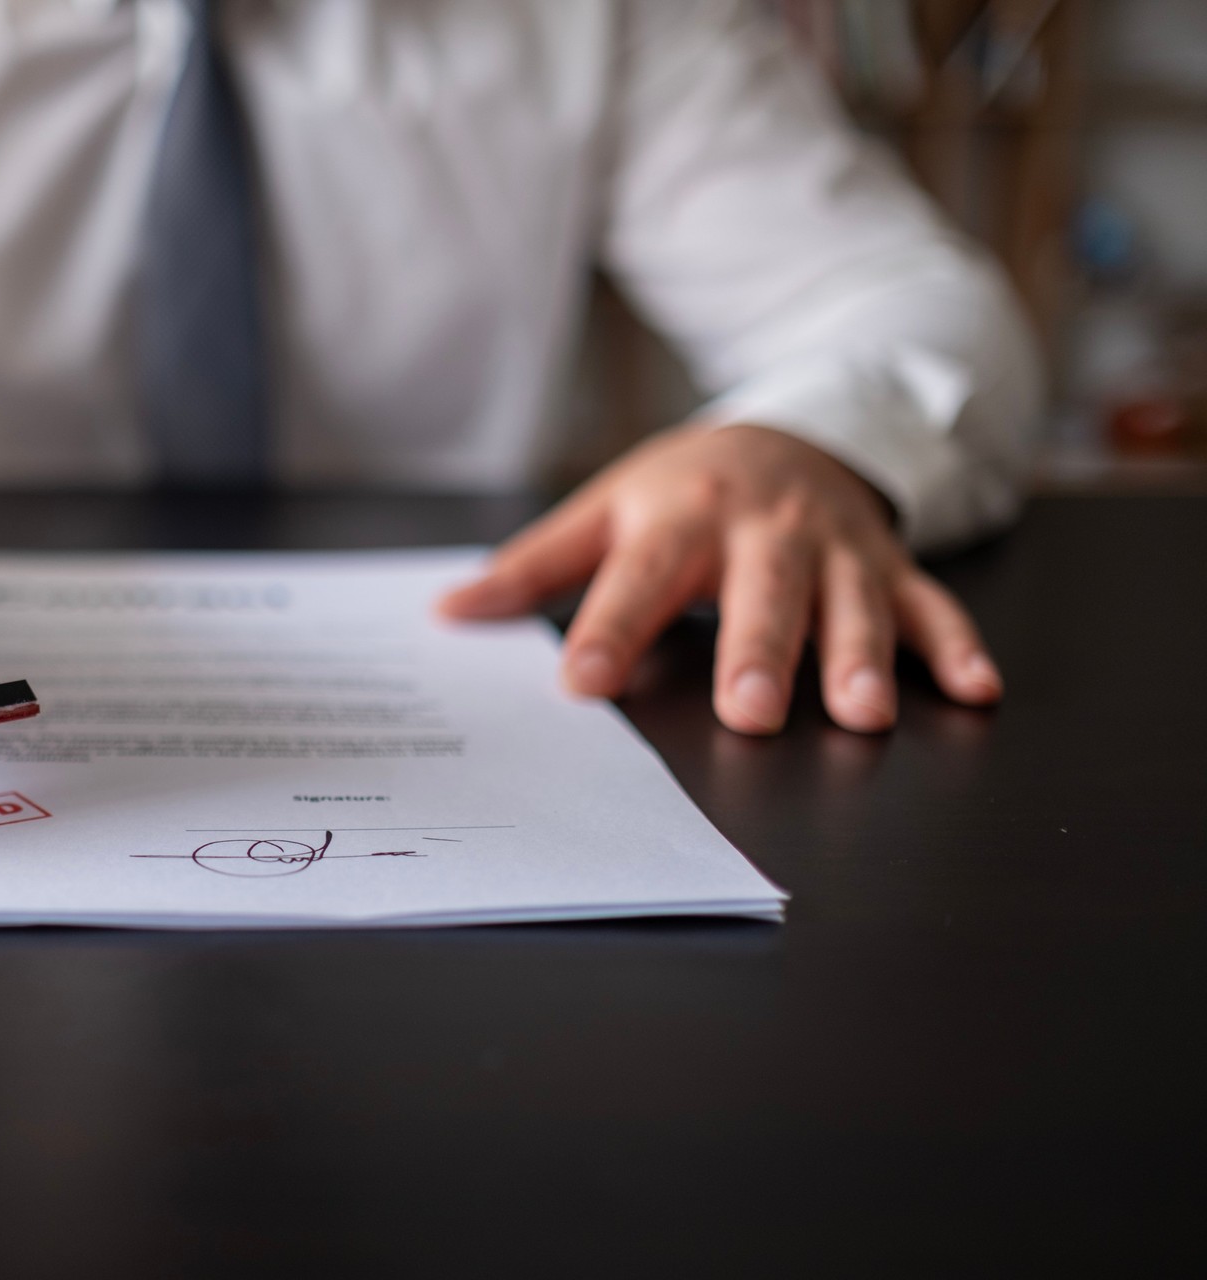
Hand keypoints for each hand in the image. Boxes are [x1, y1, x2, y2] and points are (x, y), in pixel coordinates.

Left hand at [438, 424, 1002, 733]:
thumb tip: (447, 615)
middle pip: (759, 595)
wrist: (791, 430)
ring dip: (861, 656)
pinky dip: (956, 646)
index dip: (609, 631)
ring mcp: (834, 548)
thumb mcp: (604, 512)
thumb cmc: (683, 489)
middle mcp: (762, 531)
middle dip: (760, 652)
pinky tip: (974, 690)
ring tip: (860, 713)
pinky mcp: (890, 565)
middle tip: (750, 711)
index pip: (637, 580)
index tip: (582, 685)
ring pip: (851, 603)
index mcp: (678, 518)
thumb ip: (533, 570)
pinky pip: (931, 604)